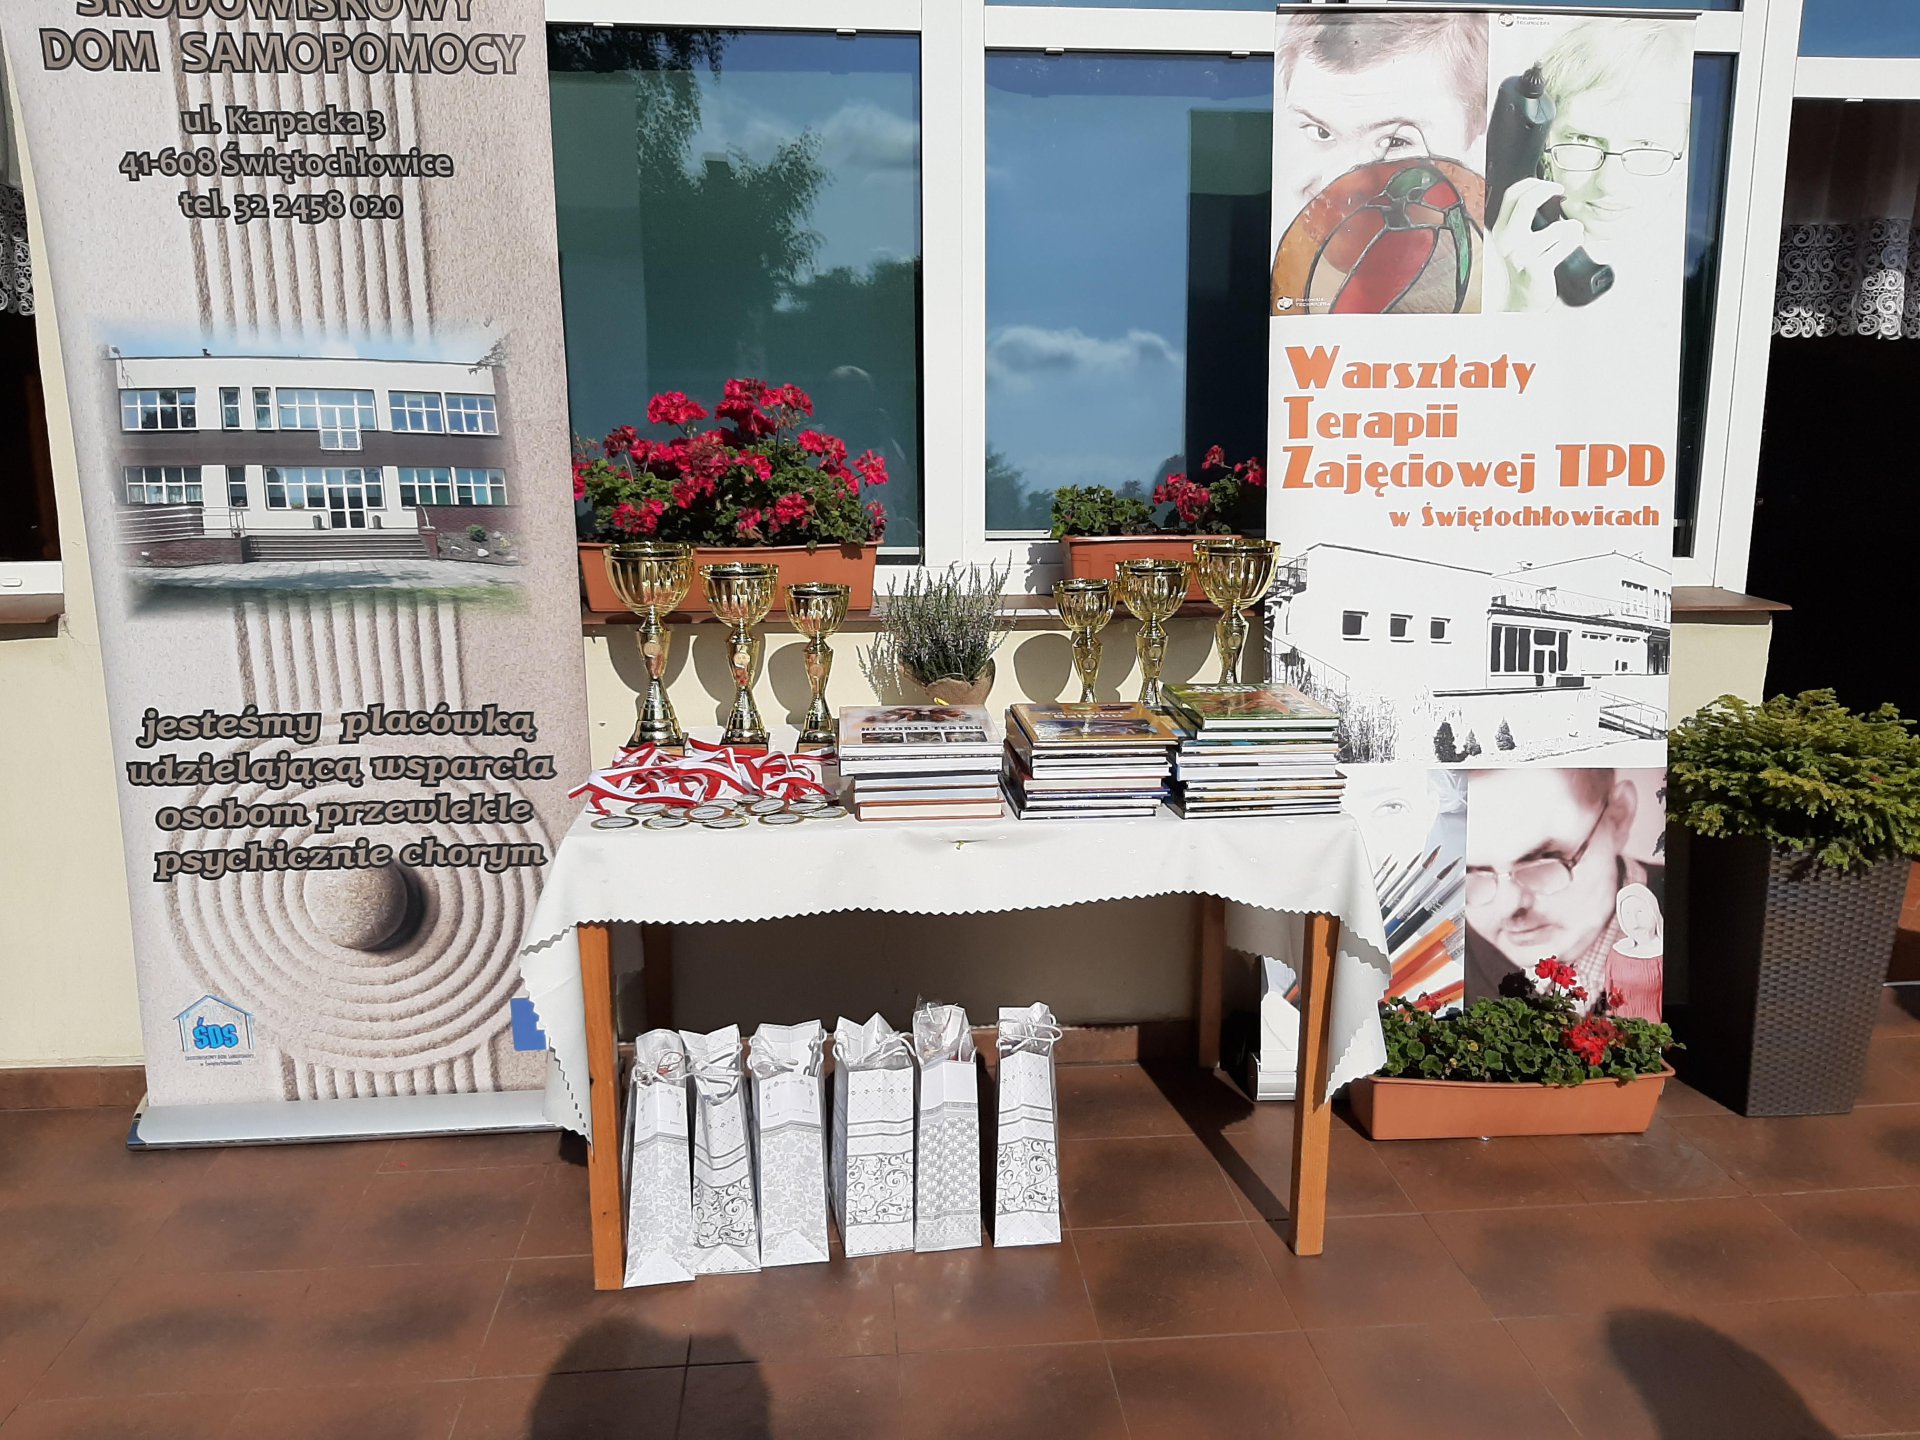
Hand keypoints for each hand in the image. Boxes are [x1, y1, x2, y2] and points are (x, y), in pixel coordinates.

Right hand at [1485, 177, 1584, 312]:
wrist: (1522, 301)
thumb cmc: (1524, 269)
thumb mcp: (1516, 240)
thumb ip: (1522, 218)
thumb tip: (1543, 190)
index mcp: (1501, 231)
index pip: (1512, 195)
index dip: (1532, 184)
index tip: (1548, 185)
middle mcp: (1507, 242)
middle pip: (1527, 202)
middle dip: (1548, 190)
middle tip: (1560, 191)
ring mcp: (1521, 255)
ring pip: (1556, 228)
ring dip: (1572, 227)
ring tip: (1573, 231)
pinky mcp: (1536, 268)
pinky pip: (1564, 245)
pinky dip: (1574, 241)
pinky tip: (1573, 243)